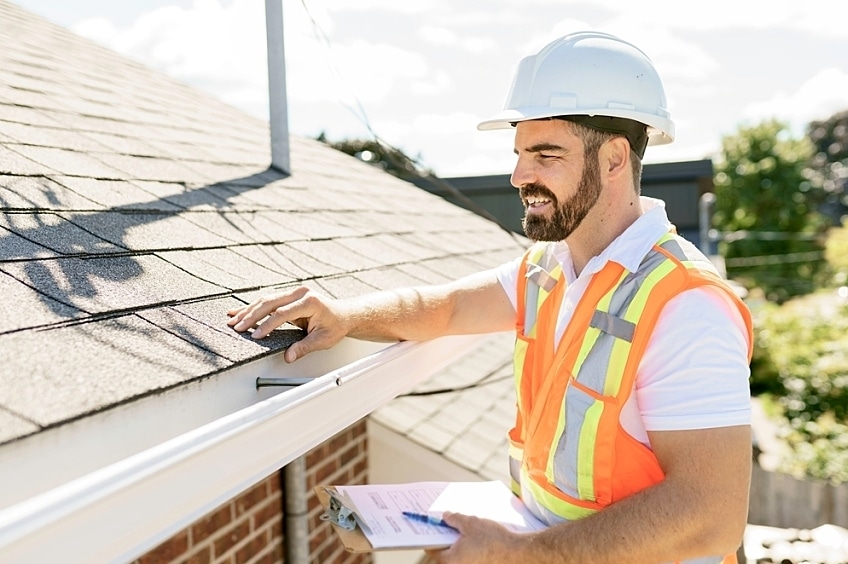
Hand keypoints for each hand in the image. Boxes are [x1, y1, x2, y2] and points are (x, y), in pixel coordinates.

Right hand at [226, 286, 347, 362]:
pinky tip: (240, 312)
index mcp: (310, 302)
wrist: (343, 315)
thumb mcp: (323, 340)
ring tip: (232, 320)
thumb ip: (304, 347)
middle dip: (251, 316)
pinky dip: (254, 307)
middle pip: (270, 303)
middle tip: (237, 327)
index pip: (282, 313)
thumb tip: (289, 356)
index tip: (256, 335)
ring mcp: (294, 292)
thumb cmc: (335, 326)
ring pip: (266, 300)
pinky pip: (269, 301)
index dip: (267, 325)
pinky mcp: (289, 295)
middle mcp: (300, 293)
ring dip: (248, 310)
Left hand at [425, 513, 523, 563]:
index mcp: (451, 560)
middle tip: (447, 524)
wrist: (517, 552)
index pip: (432, 550)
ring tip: (464, 529)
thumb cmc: (493, 540)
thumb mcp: (470, 522)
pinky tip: (476, 537)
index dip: (431, 537)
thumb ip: (454, 519)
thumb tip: (446, 517)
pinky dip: (469, 548)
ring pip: (459, 555)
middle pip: (446, 553)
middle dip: (446, 538)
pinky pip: (469, 557)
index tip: (430, 529)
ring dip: (459, 543)